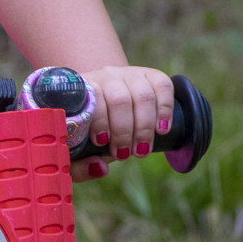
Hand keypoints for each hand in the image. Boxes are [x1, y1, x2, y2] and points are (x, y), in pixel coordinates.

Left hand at [72, 67, 172, 182]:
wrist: (105, 104)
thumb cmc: (87, 131)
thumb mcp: (77, 151)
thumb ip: (79, 166)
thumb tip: (100, 168)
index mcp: (82, 90)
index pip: (93, 97)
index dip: (100, 120)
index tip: (102, 142)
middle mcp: (105, 76)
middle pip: (120, 99)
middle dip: (124, 131)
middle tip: (124, 154)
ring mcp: (128, 74)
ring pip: (143, 95)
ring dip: (144, 127)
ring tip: (141, 150)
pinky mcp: (149, 75)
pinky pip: (162, 85)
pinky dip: (165, 109)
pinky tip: (161, 130)